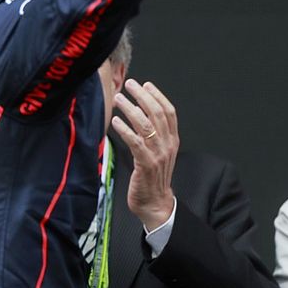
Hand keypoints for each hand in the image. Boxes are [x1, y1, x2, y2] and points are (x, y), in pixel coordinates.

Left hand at [112, 79, 178, 231]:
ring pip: (146, 125)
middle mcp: (167, 144)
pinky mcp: (146, 164)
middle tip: (129, 84)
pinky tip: (115, 121)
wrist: (156, 203)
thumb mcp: (156, 151)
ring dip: (130, 109)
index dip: (157, 95)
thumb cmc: (152, 176)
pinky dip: (125, 129)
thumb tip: (137, 109)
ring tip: (118, 99)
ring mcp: (158, 154)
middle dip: (143, 96)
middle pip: (158, 113)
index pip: (169, 112)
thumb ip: (151, 132)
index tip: (145, 84)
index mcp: (172, 140)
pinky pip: (135, 142)